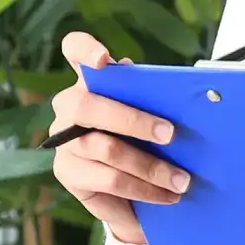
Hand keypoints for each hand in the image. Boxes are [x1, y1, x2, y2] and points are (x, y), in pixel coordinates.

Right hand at [50, 31, 190, 244]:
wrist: (127, 193)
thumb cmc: (140, 142)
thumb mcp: (148, 117)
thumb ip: (150, 99)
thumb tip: (172, 93)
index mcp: (88, 81)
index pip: (74, 50)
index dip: (84, 49)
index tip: (104, 59)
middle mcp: (68, 106)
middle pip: (87, 106)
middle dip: (133, 120)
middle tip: (170, 133)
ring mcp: (63, 140)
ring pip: (106, 149)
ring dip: (149, 166)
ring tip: (181, 180)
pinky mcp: (66, 172)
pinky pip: (109, 180)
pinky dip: (143, 188)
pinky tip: (165, 195)